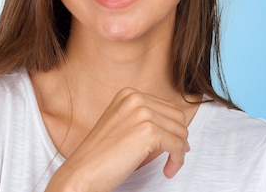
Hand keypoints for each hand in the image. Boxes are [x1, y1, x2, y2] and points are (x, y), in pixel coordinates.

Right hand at [45, 88, 189, 191]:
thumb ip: (146, 120)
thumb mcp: (124, 126)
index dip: (173, 128)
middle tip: (172, 156)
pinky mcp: (148, 131)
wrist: (84, 170)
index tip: (173, 144)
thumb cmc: (101, 154)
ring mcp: (142, 113)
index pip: (167, 106)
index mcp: (128, 94)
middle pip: (178, 117)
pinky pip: (178, 146)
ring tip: (168, 165)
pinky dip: (177, 161)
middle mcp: (135, 99)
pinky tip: (168, 170)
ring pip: (181, 131)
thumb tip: (178, 130)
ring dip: (178, 152)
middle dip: (179, 138)